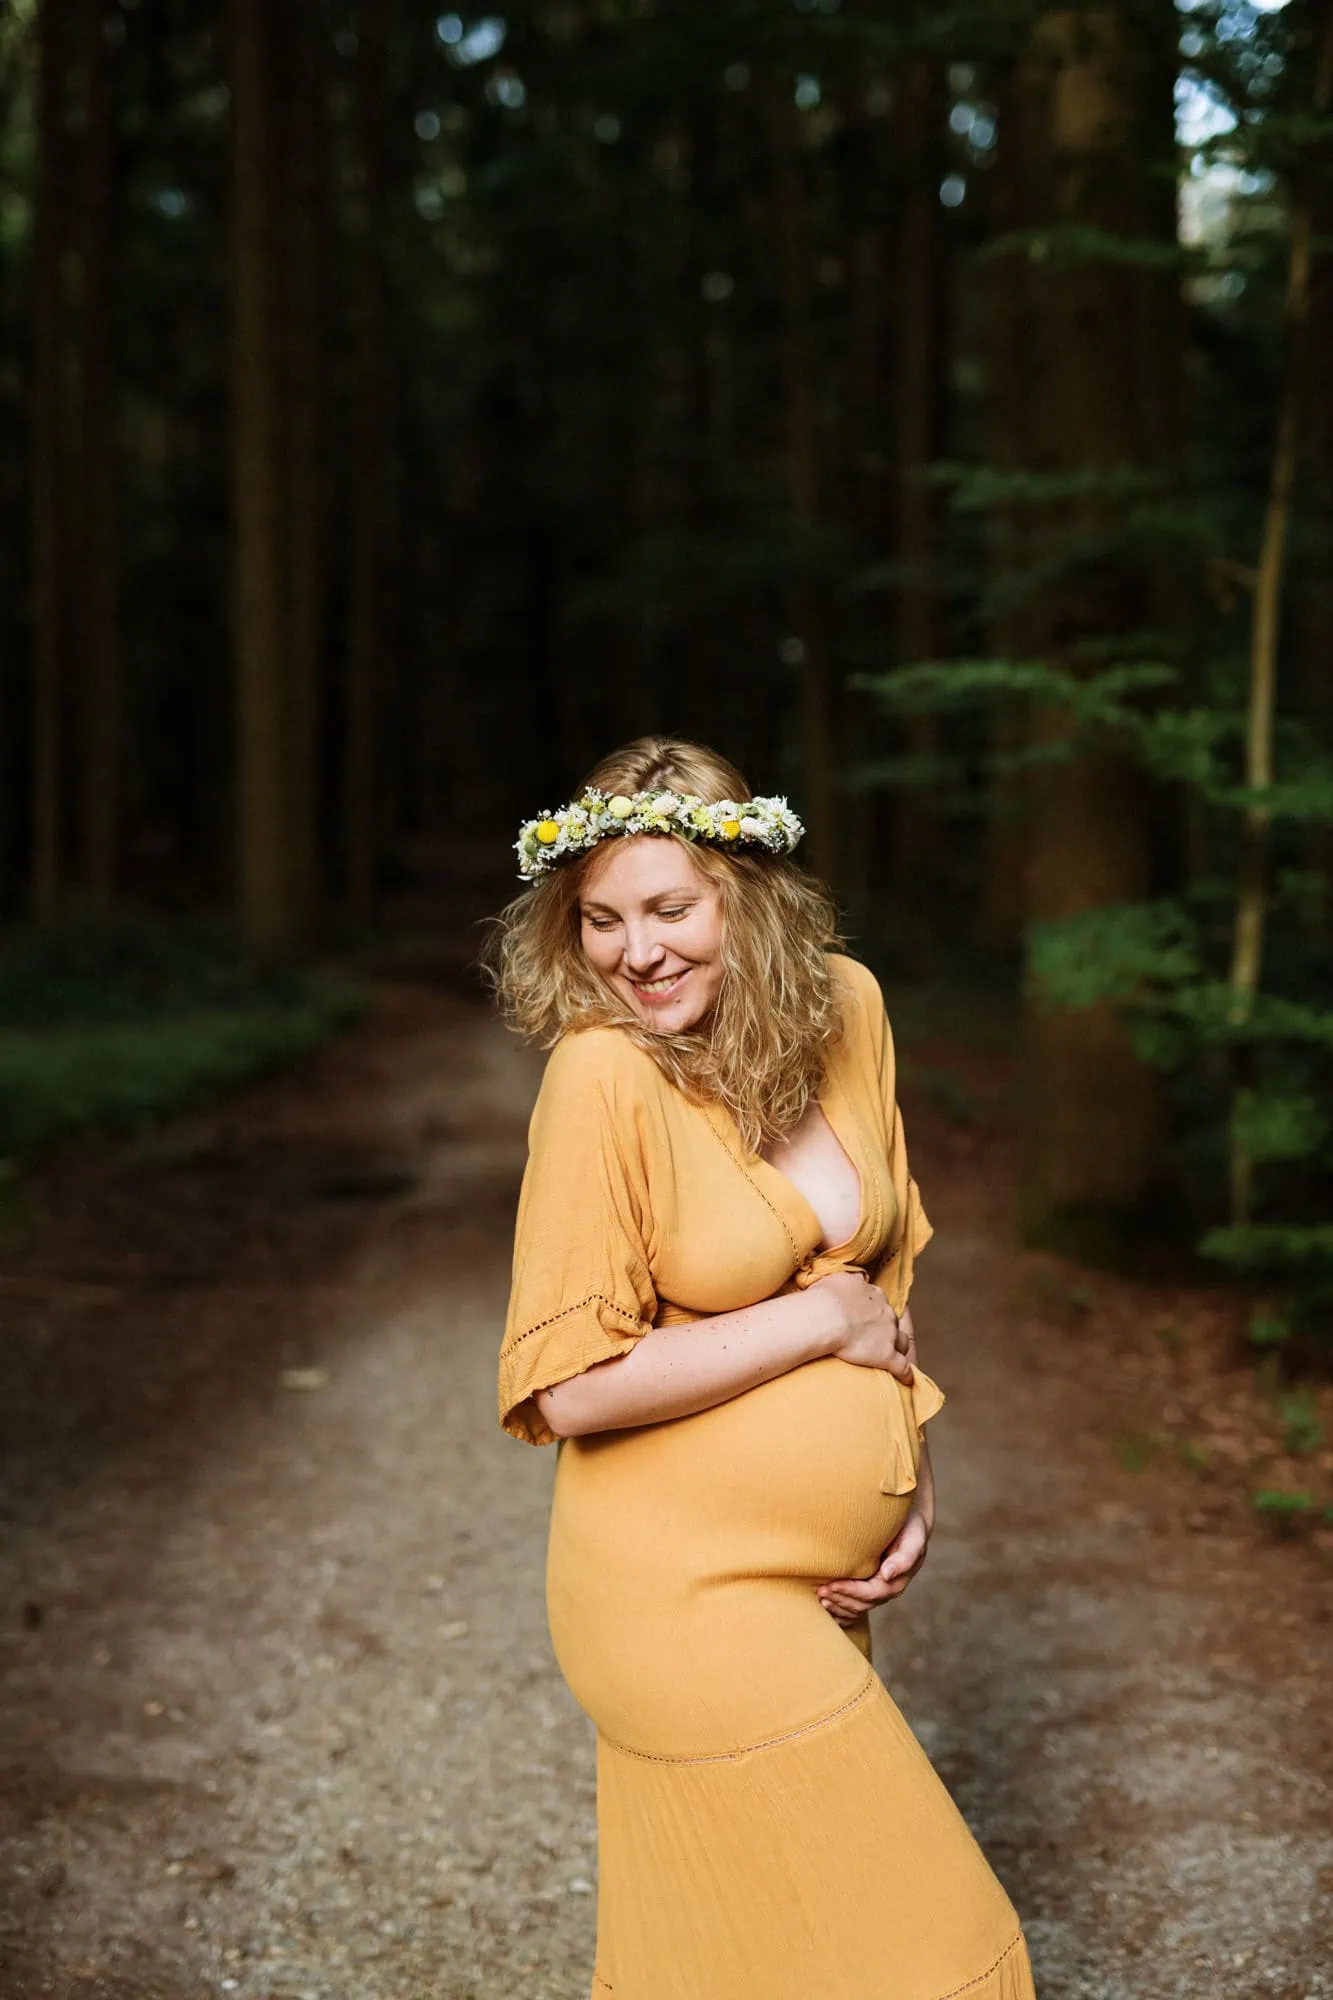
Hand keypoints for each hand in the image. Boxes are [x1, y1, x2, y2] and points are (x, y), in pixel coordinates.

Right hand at [814, 1271, 912, 1382]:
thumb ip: (849, 1281)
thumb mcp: (838, 1280)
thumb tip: (852, 1279)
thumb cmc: (826, 1298)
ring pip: (902, 1342)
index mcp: (874, 1295)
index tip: (867, 1314)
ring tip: (895, 1355)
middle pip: (893, 1321)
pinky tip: (906, 1379)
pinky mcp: (887, 1356)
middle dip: (888, 1327)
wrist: (827, 1316)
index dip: (875, 1309)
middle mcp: (886, 1313)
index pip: (879, 1301)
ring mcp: (889, 1335)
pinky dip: (905, 1373)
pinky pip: (901, 1367)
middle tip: (877, 1334)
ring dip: (899, 1347)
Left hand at [816, 1506, 930, 1624]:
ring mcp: (877, 1591)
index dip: (851, 1591)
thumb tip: (887, 1575)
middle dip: (840, 1599)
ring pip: (856, 1608)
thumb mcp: (913, 1540)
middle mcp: (886, 1590)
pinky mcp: (868, 1588)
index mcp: (896, 1582)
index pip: (871, 1593)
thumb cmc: (910, 1527)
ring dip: (838, 1606)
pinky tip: (826, 1606)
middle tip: (820, 1591)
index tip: (832, 1585)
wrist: (909, 1521)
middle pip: (861, 1604)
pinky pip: (853, 1608)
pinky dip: (840, 1611)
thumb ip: (904, 1558)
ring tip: (820, 1598)